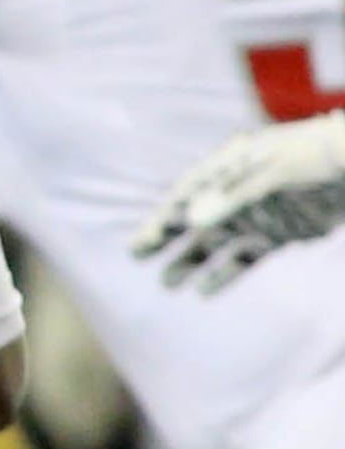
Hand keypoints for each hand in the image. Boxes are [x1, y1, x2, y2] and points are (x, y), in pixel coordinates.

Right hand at [136, 112, 344, 292]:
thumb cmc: (312, 156)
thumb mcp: (271, 173)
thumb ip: (231, 197)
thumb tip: (190, 221)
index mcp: (229, 167)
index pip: (187, 193)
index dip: (164, 216)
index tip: (146, 239)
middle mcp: (236, 193)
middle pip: (194, 217)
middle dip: (165, 236)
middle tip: (136, 254)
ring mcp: (257, 215)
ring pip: (215, 241)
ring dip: (191, 260)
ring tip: (167, 282)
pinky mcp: (279, 234)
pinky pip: (245, 257)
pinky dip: (226, 274)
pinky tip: (205, 291)